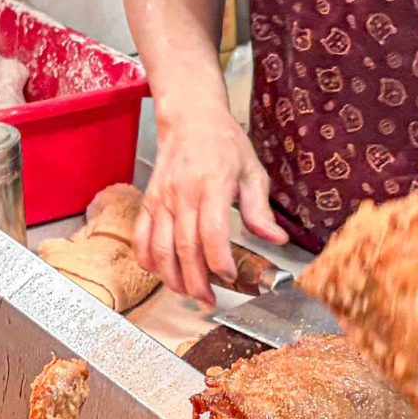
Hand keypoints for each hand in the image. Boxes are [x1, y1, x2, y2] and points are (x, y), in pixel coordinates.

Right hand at [134, 106, 288, 300]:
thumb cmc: (223, 143)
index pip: (212, 233)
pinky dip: (148, 259)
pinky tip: (160, 274)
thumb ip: (260, 210)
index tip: (231, 277)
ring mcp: (162, 199)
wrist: (190, 117)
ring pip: (161, 248)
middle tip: (210, 300)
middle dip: (197, 281)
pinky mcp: (149, 201)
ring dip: (173, 278)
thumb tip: (275, 240)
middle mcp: (183, 194)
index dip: (220, 262)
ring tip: (188, 293)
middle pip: (185, 248)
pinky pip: (142, 236)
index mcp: (213, 186)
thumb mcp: (252, 171)